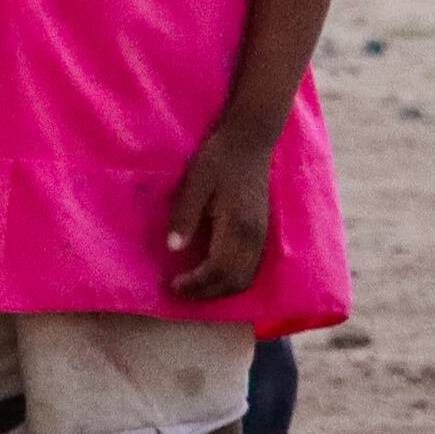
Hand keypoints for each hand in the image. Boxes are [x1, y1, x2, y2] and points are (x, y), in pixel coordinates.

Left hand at [161, 128, 277, 297]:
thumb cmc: (219, 159)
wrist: (250, 141)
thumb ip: (185, 215)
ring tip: (195, 287)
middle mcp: (255, 237)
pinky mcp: (262, 232)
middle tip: (181, 291)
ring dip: (221, 289)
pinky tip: (215, 275)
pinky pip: (251, 268)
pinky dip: (233, 279)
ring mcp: (262, 236)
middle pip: (235, 280)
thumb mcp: (196, 182)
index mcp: (238, 226)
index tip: (174, 285)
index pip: (219, 269)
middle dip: (208, 292)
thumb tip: (172, 248)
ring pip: (246, 278)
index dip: (197, 284)